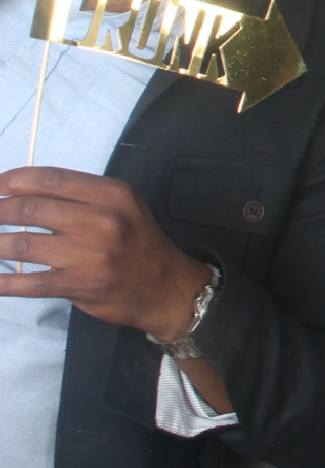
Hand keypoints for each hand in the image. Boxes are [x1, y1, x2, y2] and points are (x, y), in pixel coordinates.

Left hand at [0, 167, 212, 340]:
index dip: (13, 180)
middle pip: (30, 209)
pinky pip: (28, 282)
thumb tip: (26, 191)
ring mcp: (88, 255)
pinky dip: (3, 282)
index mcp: (112, 195)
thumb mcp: (122, 207)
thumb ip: (82, 196)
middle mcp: (101, 221)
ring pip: (22, 244)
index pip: (51, 180)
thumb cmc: (138, 242)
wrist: (165, 286)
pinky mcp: (78, 285)